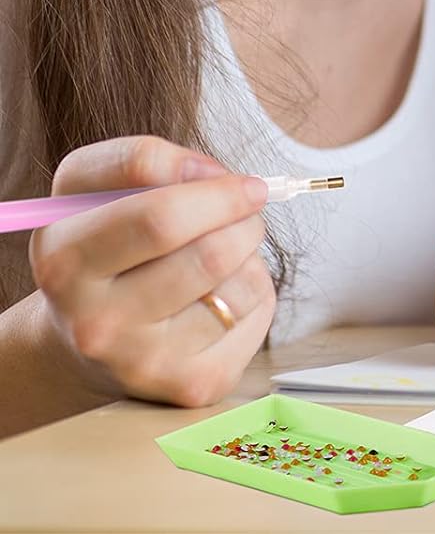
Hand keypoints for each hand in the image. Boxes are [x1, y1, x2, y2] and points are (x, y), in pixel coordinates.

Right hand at [28, 136, 274, 407]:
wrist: (89, 338)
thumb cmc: (108, 246)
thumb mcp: (97, 192)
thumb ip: (145, 164)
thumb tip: (218, 177)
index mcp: (64, 257)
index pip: (155, 210)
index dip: (200, 173)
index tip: (220, 171)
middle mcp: (92, 318)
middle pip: (208, 250)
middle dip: (242, 211)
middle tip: (247, 200)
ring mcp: (140, 360)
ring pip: (239, 281)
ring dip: (250, 246)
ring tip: (226, 243)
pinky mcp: (186, 384)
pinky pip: (254, 310)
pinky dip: (254, 285)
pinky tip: (221, 290)